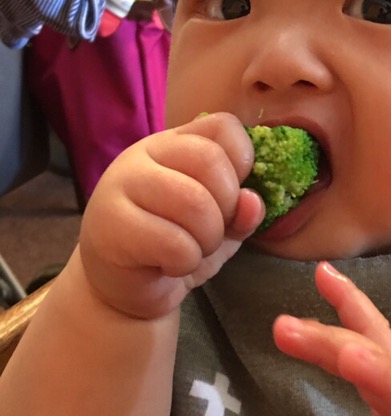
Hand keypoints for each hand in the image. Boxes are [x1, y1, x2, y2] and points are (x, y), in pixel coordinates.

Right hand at [79, 112, 263, 318]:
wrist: (122, 289)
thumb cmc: (173, 246)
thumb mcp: (221, 224)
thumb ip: (242, 210)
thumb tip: (252, 202)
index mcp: (175, 143)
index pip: (222, 126)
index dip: (242, 161)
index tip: (232, 196)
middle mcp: (145, 153)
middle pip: (210, 160)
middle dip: (227, 207)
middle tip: (212, 232)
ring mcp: (123, 184)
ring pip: (194, 201)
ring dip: (208, 238)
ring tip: (192, 251)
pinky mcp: (112, 226)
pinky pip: (173, 242)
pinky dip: (185, 261)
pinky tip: (169, 265)